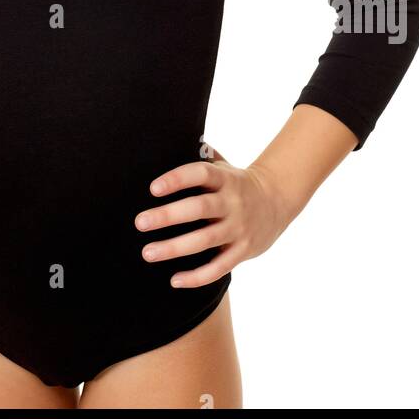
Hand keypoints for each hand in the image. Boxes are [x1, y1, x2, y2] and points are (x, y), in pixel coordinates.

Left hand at [133, 146, 294, 287]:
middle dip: (168, 216)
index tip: (152, 188)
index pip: (200, 173)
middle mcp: (233, 202)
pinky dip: (197, 276)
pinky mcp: (244, 250)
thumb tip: (170, 139)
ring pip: (205, 240)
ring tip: (147, 252)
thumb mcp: (224, 165)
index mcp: (225, 178)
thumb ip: (201, 157)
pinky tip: (175, 279)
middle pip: (199, 208)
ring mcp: (239, 228)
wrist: (278, 200)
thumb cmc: (237, 182)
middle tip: (140, 222)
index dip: (177, 179)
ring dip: (175, 248)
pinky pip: (219, 267)